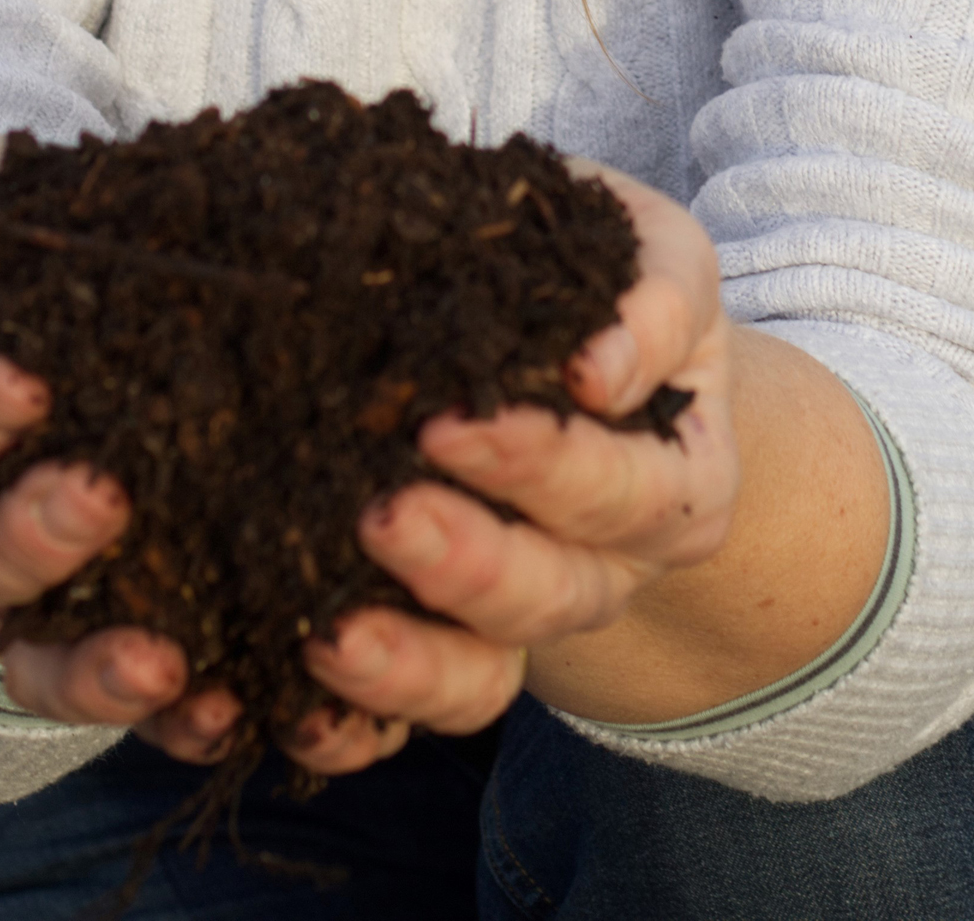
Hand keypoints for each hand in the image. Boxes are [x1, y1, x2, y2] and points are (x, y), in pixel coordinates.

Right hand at [0, 134, 242, 765]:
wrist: (6, 271)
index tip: (23, 383)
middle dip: (24, 541)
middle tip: (103, 493)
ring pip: (23, 653)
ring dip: (88, 660)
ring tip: (164, 651)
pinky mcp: (79, 621)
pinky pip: (105, 685)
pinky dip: (155, 712)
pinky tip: (219, 704)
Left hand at [294, 162, 740, 774]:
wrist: (580, 340)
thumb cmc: (605, 275)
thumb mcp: (650, 251)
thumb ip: (649, 292)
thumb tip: (600, 363)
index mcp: (678, 476)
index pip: (622, 487)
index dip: (544, 463)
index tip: (452, 419)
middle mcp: (614, 568)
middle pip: (556, 593)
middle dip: (470, 562)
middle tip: (382, 511)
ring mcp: (532, 618)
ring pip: (489, 680)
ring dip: (412, 660)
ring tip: (330, 631)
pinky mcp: (458, 655)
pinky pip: (412, 714)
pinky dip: (358, 721)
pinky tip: (294, 698)